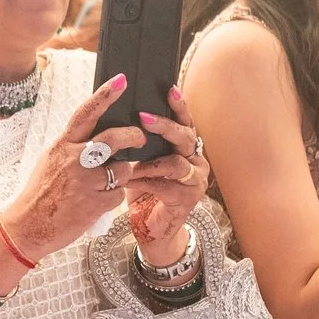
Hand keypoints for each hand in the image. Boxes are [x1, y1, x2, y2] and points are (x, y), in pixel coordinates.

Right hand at [0, 75, 144, 261]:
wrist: (29, 226)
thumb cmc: (40, 193)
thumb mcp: (50, 161)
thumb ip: (72, 146)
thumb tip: (97, 135)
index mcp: (62, 146)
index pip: (86, 114)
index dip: (105, 95)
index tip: (121, 80)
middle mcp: (74, 160)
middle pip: (114, 138)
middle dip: (133, 136)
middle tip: (140, 138)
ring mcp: (85, 181)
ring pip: (123, 169)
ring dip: (123, 174)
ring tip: (108, 181)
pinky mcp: (95, 202)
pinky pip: (118, 193)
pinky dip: (113, 197)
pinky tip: (98, 201)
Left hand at [122, 88, 209, 254]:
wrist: (151, 229)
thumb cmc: (144, 192)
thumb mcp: (142, 162)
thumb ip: (141, 143)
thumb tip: (122, 116)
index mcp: (185, 148)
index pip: (184, 122)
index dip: (178, 106)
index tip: (169, 89)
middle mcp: (196, 161)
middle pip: (185, 136)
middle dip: (164, 125)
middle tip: (143, 118)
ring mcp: (196, 180)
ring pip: (176, 163)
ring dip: (149, 161)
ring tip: (128, 163)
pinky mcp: (189, 199)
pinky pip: (166, 185)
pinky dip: (144, 181)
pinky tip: (129, 181)